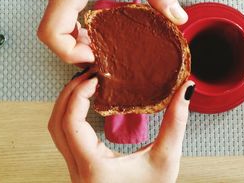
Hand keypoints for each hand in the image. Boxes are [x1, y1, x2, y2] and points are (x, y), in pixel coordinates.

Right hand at [37, 0, 187, 63]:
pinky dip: (78, 32)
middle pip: (53, 36)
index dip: (69, 52)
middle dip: (75, 52)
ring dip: (76, 44)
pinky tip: (98, 33)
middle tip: (103, 58)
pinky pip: (63, 20)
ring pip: (56, 29)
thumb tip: (176, 16)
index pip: (51, 32)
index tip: (94, 55)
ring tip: (102, 49)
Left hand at [48, 71, 194, 182]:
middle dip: (70, 94)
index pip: (71, 123)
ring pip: (57, 130)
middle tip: (89, 74)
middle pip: (56, 124)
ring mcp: (77, 170)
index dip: (78, 95)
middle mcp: (78, 170)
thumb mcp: (167, 158)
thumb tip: (186, 89)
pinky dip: (72, 115)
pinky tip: (88, 104)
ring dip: (68, 104)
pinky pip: (66, 136)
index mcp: (94, 167)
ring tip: (87, 85)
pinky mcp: (81, 167)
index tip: (95, 78)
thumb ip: (176, 122)